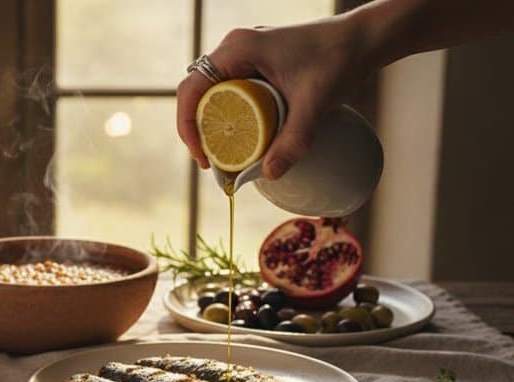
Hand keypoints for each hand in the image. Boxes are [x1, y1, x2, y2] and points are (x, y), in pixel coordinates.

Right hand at [176, 16, 371, 178]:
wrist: (364, 39)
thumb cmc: (339, 59)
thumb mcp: (315, 103)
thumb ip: (294, 139)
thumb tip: (270, 174)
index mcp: (238, 49)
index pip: (191, 89)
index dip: (187, 125)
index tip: (202, 156)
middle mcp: (234, 49)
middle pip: (198, 94)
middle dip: (199, 131)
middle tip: (213, 163)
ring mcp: (244, 55)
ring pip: (212, 94)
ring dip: (213, 125)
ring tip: (225, 155)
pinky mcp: (256, 63)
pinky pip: (230, 91)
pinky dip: (230, 117)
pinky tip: (243, 137)